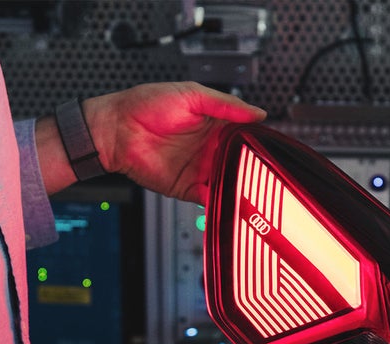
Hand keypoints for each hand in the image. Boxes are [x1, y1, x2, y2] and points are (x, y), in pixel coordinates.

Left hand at [84, 82, 265, 203]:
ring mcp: (201, 170)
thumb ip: (226, 105)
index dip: (259, 142)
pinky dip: (222, 202)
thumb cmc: (147, 105)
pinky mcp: (188, 189)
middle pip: (241, 162)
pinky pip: (210, 198)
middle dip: (254, 169)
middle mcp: (210, 149)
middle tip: (268, 173)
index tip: (273, 148)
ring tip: (256, 190)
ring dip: (241, 187)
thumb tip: (258, 113)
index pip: (246, 136)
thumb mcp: (192, 94)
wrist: (116, 130)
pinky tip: (232, 201)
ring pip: (230, 182)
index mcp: (215, 126)